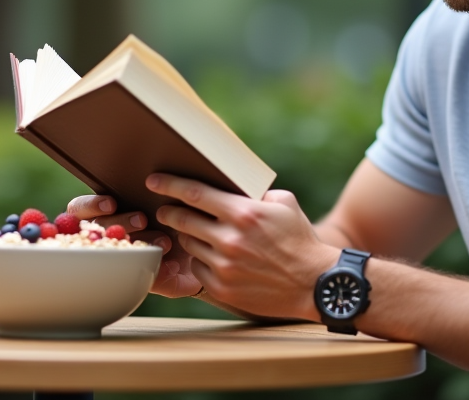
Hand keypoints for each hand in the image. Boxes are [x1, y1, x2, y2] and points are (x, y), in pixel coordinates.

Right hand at [65, 194, 200, 297]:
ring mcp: (123, 259)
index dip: (91, 206)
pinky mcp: (141, 281)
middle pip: (97, 230)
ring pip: (115, 253)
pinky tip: (171, 264)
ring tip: (164, 241)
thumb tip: (152, 179)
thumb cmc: (185, 215)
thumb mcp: (169, 198)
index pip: (80, 209)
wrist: (209, 247)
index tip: (111, 203)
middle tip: (142, 219)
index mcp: (112, 211)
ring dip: (139, 243)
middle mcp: (113, 235)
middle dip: (119, 222)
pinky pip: (139, 278)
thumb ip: (156, 189)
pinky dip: (155, 268)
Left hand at [146, 173, 338, 319]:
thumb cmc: (299, 240)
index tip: (153, 181)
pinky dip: (201, 260)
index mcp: (244, 213)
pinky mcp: (222, 287)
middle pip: (182, 220)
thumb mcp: (284, 203)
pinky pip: (198, 268)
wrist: (314, 283)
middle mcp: (230, 239)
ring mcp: (224, 266)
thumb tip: (233, 185)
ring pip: (188, 244)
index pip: (195, 194)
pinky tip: (214, 257)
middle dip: (169, 212)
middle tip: (164, 209)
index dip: (170, 185)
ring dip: (188, 237)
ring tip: (199, 234)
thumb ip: (256, 193)